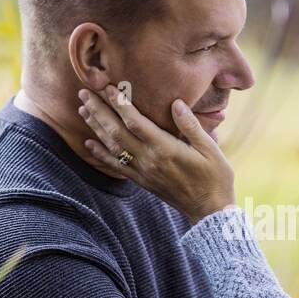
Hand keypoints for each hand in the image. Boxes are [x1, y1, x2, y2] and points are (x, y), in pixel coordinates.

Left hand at [78, 85, 235, 222]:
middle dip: (99, 110)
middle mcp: (149, 160)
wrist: (209, 211)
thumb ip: (191, 125)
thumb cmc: (215, 178)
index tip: (107, 86)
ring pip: (112, 147)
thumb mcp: (210, 149)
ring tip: (83, 109)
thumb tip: (176, 103)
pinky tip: (88, 143)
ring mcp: (143, 172)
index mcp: (166, 149)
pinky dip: (100, 154)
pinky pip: (116, 166)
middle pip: (117, 132)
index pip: (135, 122)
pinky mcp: (141, 181)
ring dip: (96, 127)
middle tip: (84, 92)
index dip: (119, 103)